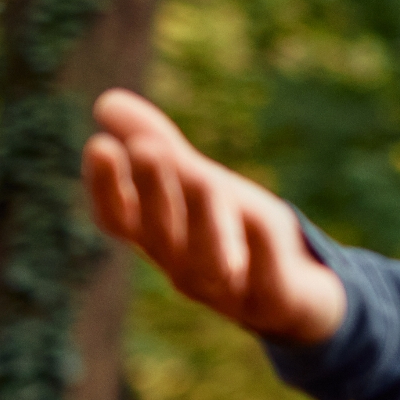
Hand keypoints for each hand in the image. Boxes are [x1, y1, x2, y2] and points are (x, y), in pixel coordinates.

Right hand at [81, 90, 347, 344]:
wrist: (301, 298)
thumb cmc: (236, 236)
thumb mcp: (197, 186)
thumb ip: (157, 146)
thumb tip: (105, 99)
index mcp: (161, 239)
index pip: (119, 219)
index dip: (105, 188)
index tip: (99, 145)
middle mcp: (184, 268)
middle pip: (162, 233)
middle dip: (154, 192)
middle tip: (147, 148)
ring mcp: (229, 290)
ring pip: (208, 261)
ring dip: (202, 221)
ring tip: (203, 178)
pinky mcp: (276, 301)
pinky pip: (268, 280)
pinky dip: (262, 252)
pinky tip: (262, 220)